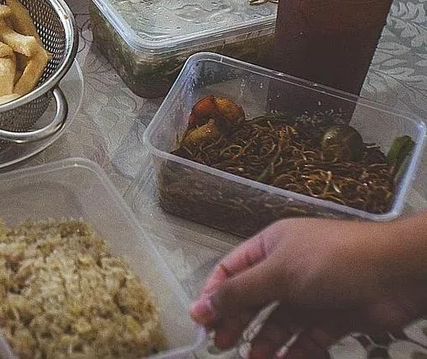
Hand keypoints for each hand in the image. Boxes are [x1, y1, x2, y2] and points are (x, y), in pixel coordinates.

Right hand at [190, 218, 426, 358]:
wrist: (397, 274)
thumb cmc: (330, 262)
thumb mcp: (278, 273)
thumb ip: (238, 293)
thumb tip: (197, 308)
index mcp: (271, 246)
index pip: (232, 270)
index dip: (215, 295)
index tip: (203, 322)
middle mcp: (288, 269)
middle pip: (253, 299)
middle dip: (237, 322)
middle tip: (223, 346)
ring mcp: (311, 294)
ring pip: (279, 322)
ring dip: (265, 342)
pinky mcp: (333, 318)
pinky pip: (307, 338)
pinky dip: (294, 352)